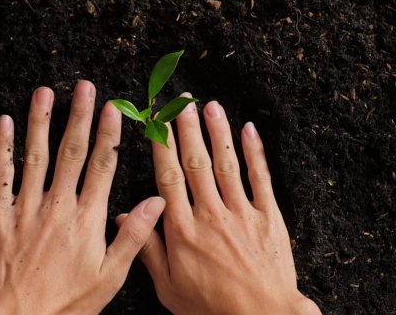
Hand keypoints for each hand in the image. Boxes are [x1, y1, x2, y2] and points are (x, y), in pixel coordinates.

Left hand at [0, 81, 165, 314]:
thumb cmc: (67, 303)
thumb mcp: (110, 277)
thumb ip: (133, 237)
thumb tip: (156, 202)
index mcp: (87, 218)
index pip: (102, 166)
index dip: (109, 134)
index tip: (113, 108)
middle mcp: (57, 205)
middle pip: (71, 152)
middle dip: (79, 116)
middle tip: (84, 86)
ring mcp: (25, 207)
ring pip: (35, 155)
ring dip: (40, 121)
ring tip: (45, 92)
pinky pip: (0, 175)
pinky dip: (1, 148)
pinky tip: (3, 124)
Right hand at [117, 94, 320, 314]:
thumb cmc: (212, 308)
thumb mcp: (169, 287)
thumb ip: (147, 250)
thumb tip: (126, 216)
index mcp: (182, 230)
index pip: (167, 178)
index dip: (161, 146)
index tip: (155, 122)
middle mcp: (209, 215)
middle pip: (195, 163)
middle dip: (187, 129)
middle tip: (181, 101)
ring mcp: (241, 213)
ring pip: (225, 163)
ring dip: (216, 132)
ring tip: (209, 105)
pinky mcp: (268, 217)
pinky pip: (260, 178)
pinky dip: (254, 152)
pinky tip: (248, 129)